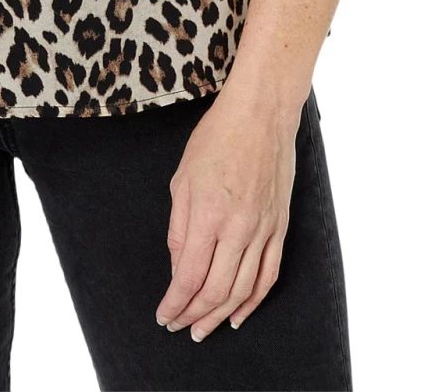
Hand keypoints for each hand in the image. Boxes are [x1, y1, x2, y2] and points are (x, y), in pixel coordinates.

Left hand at [156, 84, 302, 339]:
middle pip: (215, 290)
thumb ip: (178, 227)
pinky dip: (254, 301)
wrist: (261, 115)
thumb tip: (178, 266)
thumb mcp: (182, 178)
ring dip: (220, 316)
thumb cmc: (216, 138)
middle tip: (179, 327)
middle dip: (193, 315)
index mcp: (207, 213)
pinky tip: (239, 314)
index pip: (188, 275)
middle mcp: (238, 227)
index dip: (174, 303)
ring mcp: (263, 230)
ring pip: (242, 290)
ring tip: (203, 329)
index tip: (163, 315)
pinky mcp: (280, 228)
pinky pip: (268, 275)